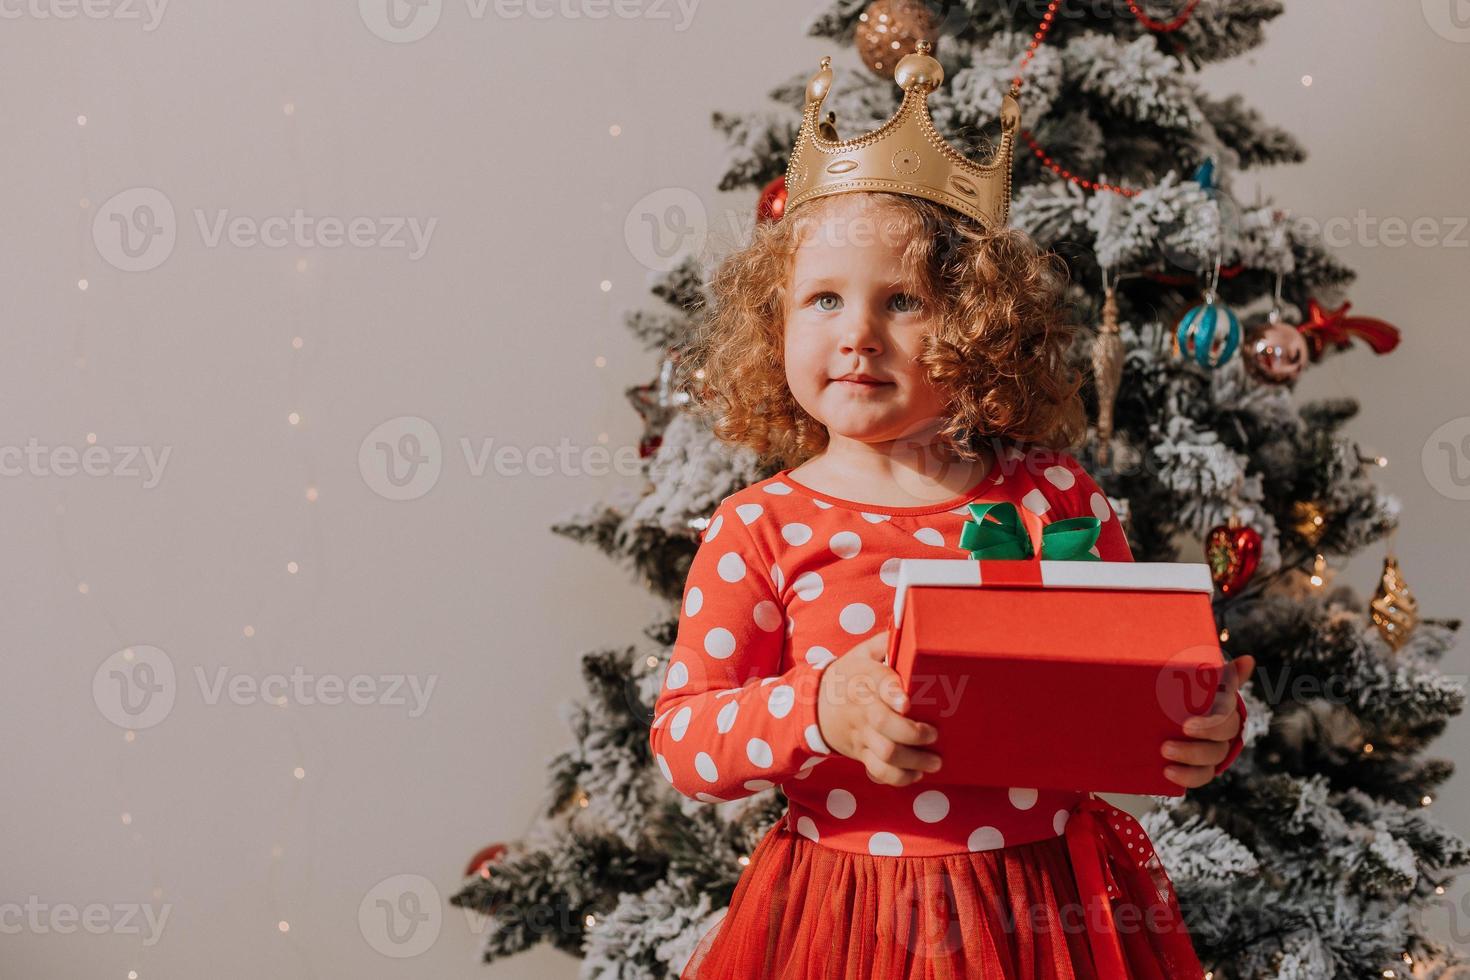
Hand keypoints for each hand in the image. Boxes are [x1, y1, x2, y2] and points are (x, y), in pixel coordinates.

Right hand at [816, 631, 942, 786]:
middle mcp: (862, 708)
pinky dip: (899, 778)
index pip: (878, 683)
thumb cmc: (851, 674)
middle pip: (884, 725)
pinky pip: (878, 772)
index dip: (892, 692)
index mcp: (864, 678)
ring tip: (935, 761)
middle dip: (913, 734)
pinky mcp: (861, 753)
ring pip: (885, 754)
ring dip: (914, 761)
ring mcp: (861, 734)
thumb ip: (886, 640)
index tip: (907, 702)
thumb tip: (912, 622)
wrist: (816, 703)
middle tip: (934, 735)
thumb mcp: (862, 652)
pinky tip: (916, 774)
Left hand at [1161, 655, 1254, 788]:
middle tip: (1176, 734)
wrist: (1173, 717)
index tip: (1186, 725)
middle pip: (1223, 735)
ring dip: (1191, 757)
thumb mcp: (1202, 681)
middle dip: (1202, 735)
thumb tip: (1249, 660)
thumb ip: (1221, 672)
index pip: (1227, 714)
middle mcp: (1224, 731)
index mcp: (1224, 708)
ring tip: (1165, 753)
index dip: (1211, 722)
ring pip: (1213, 758)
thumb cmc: (1191, 695)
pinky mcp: (1201, 766)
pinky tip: (1168, 773)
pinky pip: (1202, 776)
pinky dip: (1188, 777)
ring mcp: (1214, 750)